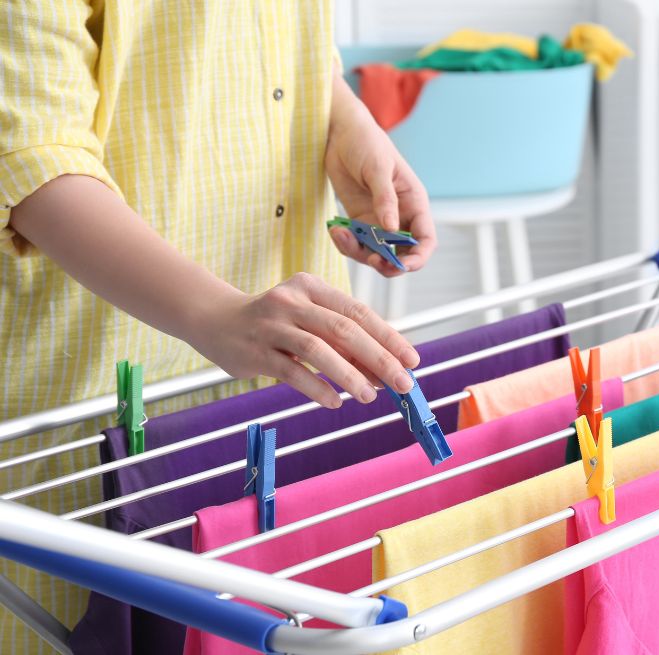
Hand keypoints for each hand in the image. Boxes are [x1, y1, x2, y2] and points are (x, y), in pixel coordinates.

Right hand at [188, 273, 420, 407]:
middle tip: (403, 383)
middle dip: (379, 358)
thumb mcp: (309, 320)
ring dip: (349, 376)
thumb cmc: (276, 324)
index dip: (389, 337)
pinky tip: (335, 402)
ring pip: (319, 350)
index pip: (359, 312)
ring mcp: (272, 325)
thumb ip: (343, 342)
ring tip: (369, 397)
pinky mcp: (255, 351)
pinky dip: (317, 387)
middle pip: (345, 330)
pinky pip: (292, 372)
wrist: (215, 321)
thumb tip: (384, 373)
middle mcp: (293, 301)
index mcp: (313, 287)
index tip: (412, 360)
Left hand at [326, 75, 436, 275]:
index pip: (425, 239)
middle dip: (386, 262)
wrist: (339, 132)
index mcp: (413, 203)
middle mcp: (399, 215)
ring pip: (375, 251)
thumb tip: (391, 229)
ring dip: (360, 252)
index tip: (401, 265)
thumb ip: (385, 200)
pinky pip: (356, 241)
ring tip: (341, 236)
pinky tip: (335, 229)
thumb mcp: (377, 169)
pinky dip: (346, 242)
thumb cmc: (366, 142)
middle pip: (401, 253)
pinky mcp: (358, 219)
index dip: (418, 257)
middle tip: (369, 258)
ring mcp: (378, 219)